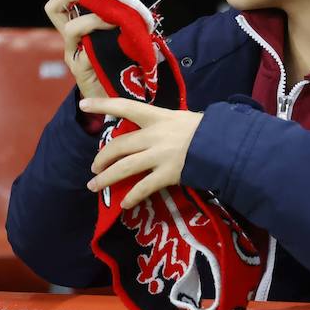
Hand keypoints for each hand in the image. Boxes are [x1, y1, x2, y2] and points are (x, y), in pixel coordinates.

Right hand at [44, 0, 115, 100]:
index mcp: (78, 31)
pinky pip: (86, 54)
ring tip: (114, 24)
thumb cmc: (117, 67)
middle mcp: (71, 41)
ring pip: (72, 29)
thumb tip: (128, 0)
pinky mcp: (80, 72)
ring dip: (93, 21)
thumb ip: (118, 23)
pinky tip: (118, 50)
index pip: (60, 7)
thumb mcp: (116, 40)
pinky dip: (103, 47)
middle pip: (54, 11)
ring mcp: (73, 56)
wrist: (114, 99)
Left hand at [82, 97, 202, 207]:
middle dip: (102, 157)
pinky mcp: (168, 174)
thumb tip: (150, 132)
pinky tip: (124, 204)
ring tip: (95, 186)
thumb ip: (163, 124)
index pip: (125, 107)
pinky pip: (144, 187)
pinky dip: (132, 197)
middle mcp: (155, 135)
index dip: (103, 105)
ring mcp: (160, 155)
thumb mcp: (181, 118)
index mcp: (158, 116)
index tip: (83, 104)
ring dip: (106, 178)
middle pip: (119, 145)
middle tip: (94, 167)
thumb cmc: (205, 129)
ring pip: (124, 167)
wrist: (226, 144)